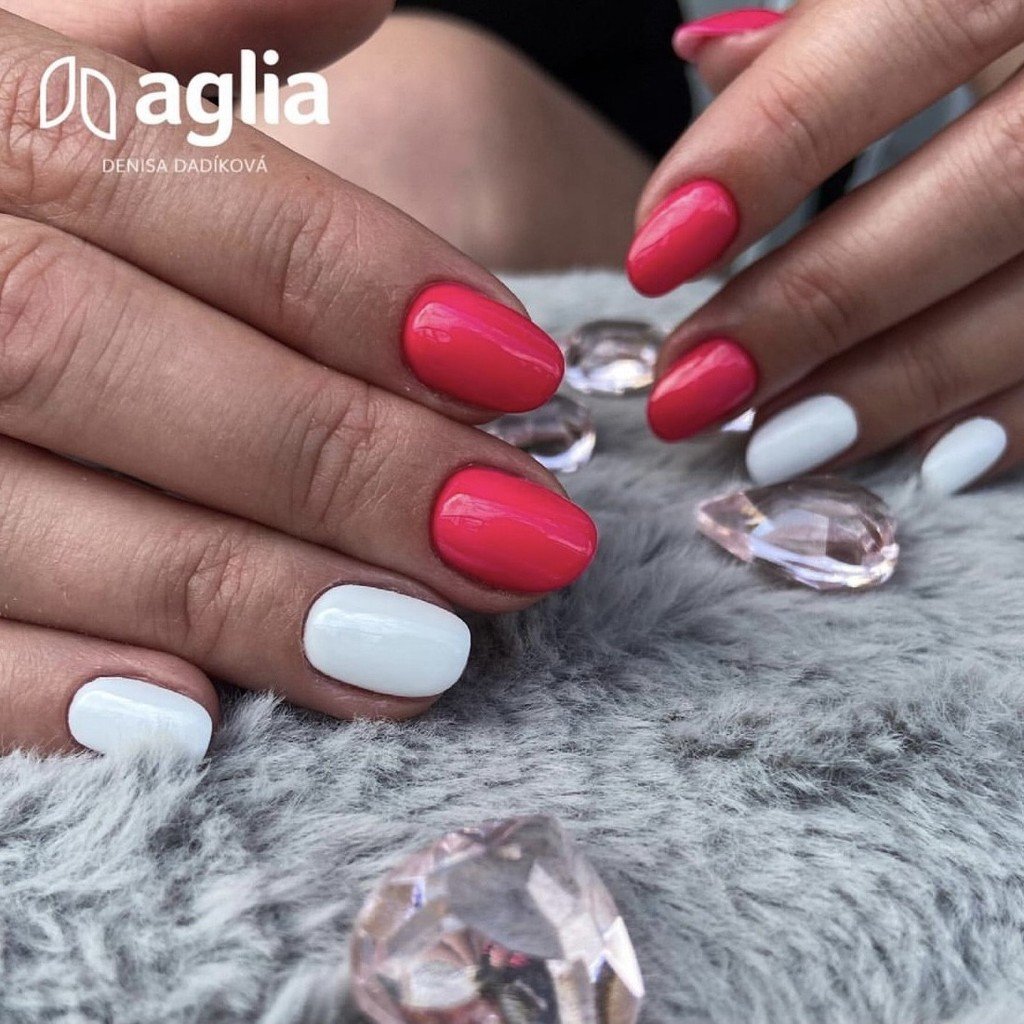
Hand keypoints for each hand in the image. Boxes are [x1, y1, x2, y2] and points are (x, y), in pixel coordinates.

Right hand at [0, 3, 594, 759]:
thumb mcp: (57, 54)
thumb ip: (187, 21)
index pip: (163, 179)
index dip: (354, 280)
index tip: (518, 370)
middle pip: (94, 355)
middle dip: (328, 460)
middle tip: (515, 541)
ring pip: (24, 515)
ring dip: (235, 596)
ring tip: (419, 653)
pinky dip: (48, 690)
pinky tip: (196, 722)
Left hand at [630, 0, 1023, 495]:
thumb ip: (838, 16)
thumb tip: (705, 54)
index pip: (903, 28)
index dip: (771, 146)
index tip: (659, 251)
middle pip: (991, 187)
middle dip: (822, 302)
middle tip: (694, 391)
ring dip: (905, 384)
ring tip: (777, 443)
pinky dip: (1023, 414)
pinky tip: (930, 457)